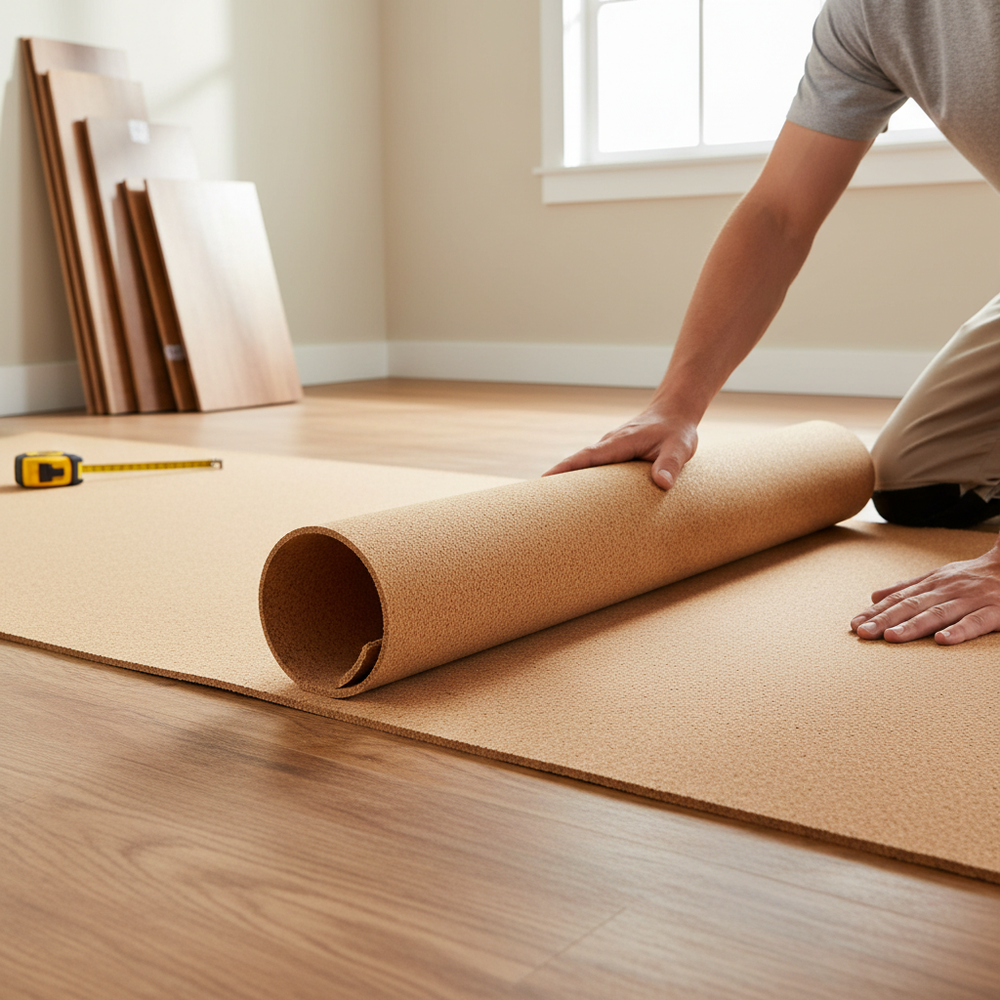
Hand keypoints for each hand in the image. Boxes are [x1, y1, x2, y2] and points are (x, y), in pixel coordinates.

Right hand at [543, 410, 697, 489]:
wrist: (675, 412)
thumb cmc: (677, 430)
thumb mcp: (680, 447)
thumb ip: (671, 464)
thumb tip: (662, 484)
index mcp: (620, 442)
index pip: (586, 457)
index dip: (565, 469)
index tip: (543, 481)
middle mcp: (608, 444)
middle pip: (575, 463)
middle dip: (555, 479)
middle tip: (534, 503)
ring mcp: (608, 449)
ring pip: (581, 465)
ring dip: (565, 481)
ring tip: (548, 507)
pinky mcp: (612, 455)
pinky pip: (591, 467)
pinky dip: (579, 479)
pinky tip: (575, 498)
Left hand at [851, 541, 999, 644]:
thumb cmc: (975, 576)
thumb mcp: (939, 576)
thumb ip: (908, 587)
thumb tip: (874, 596)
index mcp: (933, 583)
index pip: (899, 598)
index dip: (876, 611)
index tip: (854, 624)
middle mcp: (948, 590)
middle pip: (912, 606)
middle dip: (885, 619)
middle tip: (862, 632)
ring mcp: (971, 600)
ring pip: (938, 613)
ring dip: (913, 625)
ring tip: (891, 637)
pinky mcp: (996, 611)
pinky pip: (976, 622)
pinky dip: (959, 631)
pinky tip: (942, 641)